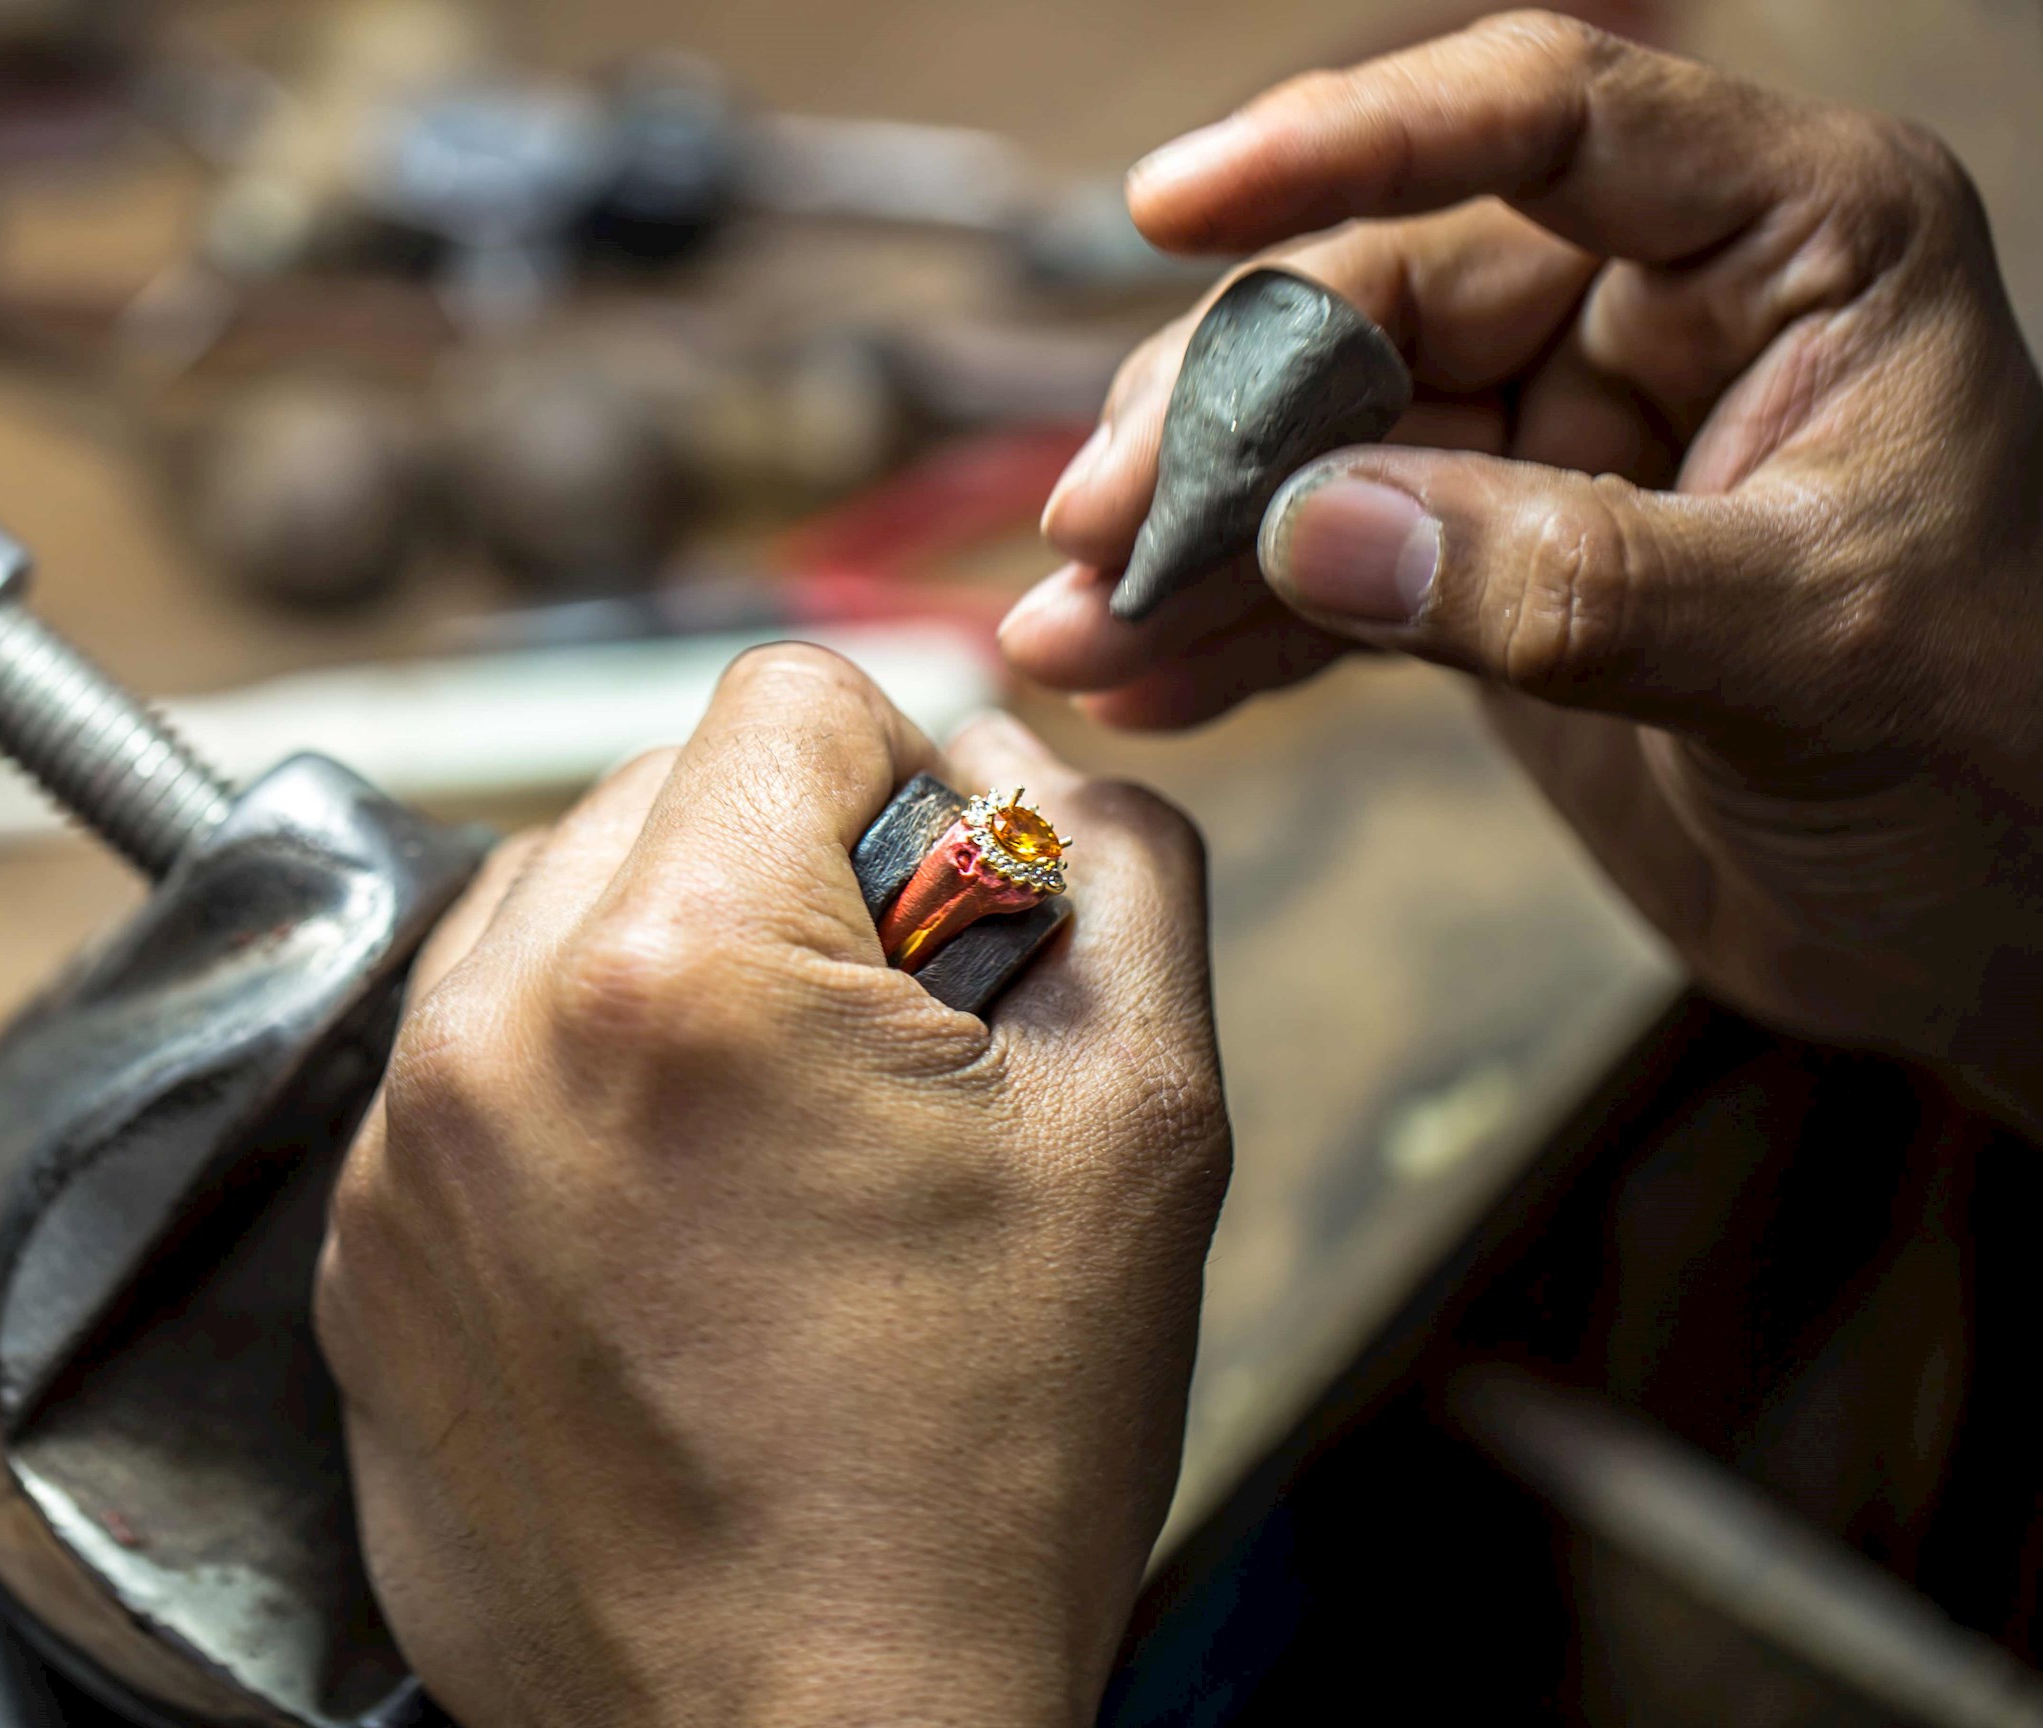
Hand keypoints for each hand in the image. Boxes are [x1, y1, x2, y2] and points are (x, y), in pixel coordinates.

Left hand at [316, 647, 1228, 1727]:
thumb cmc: (975, 1477)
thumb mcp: (1143, 1128)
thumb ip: (1115, 865)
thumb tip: (1018, 756)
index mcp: (685, 971)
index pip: (787, 697)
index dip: (906, 782)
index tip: (943, 913)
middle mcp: (497, 1033)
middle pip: (655, 787)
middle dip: (784, 876)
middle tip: (874, 1058)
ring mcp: (405, 1151)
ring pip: (546, 911)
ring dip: (664, 971)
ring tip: (769, 1152)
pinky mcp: (363, 1254)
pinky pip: (468, 1062)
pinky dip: (571, 1089)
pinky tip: (673, 1230)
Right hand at [1007, 12, 2042, 1127]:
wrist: (1994, 939)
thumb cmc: (1999, 767)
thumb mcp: (1812, 655)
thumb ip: (1572, 584)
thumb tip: (1314, 526)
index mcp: (1795, 244)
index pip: (1545, 121)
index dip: (1351, 144)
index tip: (1176, 204)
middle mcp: (1665, 310)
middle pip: (1385, 298)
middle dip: (1226, 420)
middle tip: (1098, 530)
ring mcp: (1569, 439)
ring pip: (1328, 441)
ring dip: (1193, 541)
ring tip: (1074, 634)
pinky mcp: (1497, 565)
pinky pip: (1335, 569)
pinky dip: (1234, 629)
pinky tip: (1141, 683)